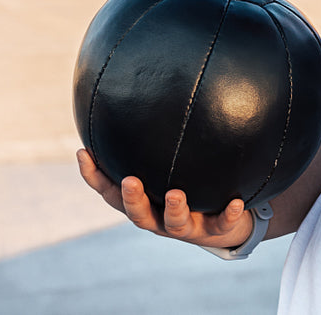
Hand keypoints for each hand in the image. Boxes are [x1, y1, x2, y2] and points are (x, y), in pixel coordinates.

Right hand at [77, 148, 254, 249]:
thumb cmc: (189, 187)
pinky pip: (222, 224)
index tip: (84, 152)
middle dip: (132, 199)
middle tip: (130, 181)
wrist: (224, 222)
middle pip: (139, 215)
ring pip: (175, 223)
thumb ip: (155, 139)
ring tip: (175, 193)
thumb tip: (144, 91)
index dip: (94, 176)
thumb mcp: (169, 166)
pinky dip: (228, 215)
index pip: (111, 193)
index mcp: (144, 203)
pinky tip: (236, 202)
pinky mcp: (215, 230)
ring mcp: (187, 226)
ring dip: (174, 209)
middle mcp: (160, 217)